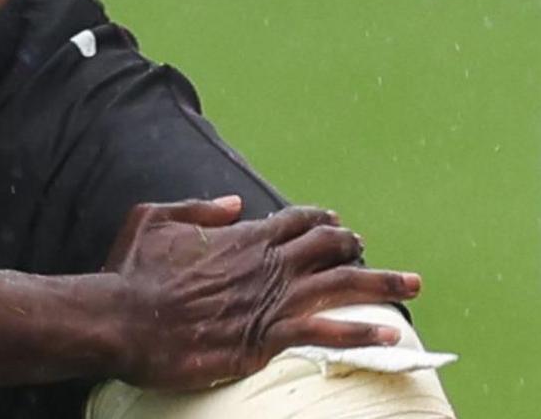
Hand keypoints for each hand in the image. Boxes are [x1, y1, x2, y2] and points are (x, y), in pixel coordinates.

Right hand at [104, 197, 421, 390]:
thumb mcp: (152, 219)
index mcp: (242, 236)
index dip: (319, 220)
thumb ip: (197, 209)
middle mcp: (267, 264)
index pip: (295, 221)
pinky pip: (328, 332)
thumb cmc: (133, 272)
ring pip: (342, 285)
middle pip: (330, 247)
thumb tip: (231, 203)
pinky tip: (392, 336)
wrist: (126, 319)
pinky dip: (362, 333)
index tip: (334, 224)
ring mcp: (273, 300)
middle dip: (356, 246)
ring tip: (414, 285)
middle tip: (370, 251)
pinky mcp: (269, 337)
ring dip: (383, 283)